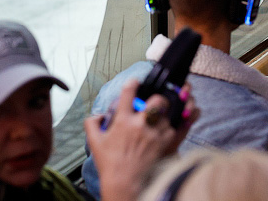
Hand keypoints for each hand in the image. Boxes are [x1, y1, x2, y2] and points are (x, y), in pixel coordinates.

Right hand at [85, 80, 198, 200]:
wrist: (124, 184)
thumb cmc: (110, 164)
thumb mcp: (94, 142)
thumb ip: (92, 124)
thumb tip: (99, 115)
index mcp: (123, 121)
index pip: (128, 92)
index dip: (132, 83)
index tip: (135, 82)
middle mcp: (140, 125)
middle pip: (156, 100)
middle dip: (157, 98)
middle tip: (155, 103)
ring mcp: (154, 134)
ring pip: (167, 113)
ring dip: (165, 113)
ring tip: (162, 116)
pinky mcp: (165, 144)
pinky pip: (175, 128)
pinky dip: (174, 125)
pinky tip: (171, 125)